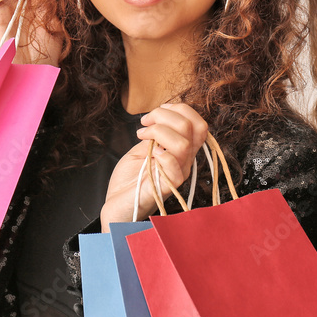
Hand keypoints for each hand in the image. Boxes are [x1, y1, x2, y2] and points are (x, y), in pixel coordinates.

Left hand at [100, 104, 208, 229]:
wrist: (118, 206)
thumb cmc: (130, 179)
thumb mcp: (143, 148)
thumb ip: (157, 135)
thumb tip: (161, 117)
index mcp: (182, 151)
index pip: (198, 124)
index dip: (181, 110)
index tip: (158, 111)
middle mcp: (185, 162)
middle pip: (193, 127)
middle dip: (166, 115)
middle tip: (145, 122)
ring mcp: (177, 174)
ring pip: (184, 143)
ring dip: (159, 131)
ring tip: (142, 135)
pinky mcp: (166, 187)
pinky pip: (174, 167)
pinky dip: (160, 153)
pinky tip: (148, 153)